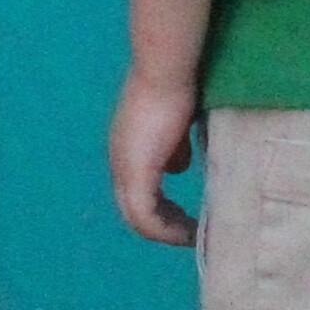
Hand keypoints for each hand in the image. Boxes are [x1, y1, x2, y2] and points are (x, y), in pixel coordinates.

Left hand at [108, 68, 204, 246]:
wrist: (165, 73)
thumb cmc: (175, 89)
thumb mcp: (177, 127)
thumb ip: (175, 148)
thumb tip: (178, 168)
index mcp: (126, 150)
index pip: (136, 191)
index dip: (159, 208)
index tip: (184, 217)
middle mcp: (118, 162)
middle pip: (133, 210)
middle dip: (163, 225)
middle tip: (189, 234)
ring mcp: (123, 168)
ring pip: (138, 218)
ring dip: (166, 231)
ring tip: (191, 236)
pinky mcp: (135, 175)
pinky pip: (146, 218)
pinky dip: (166, 231)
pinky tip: (189, 232)